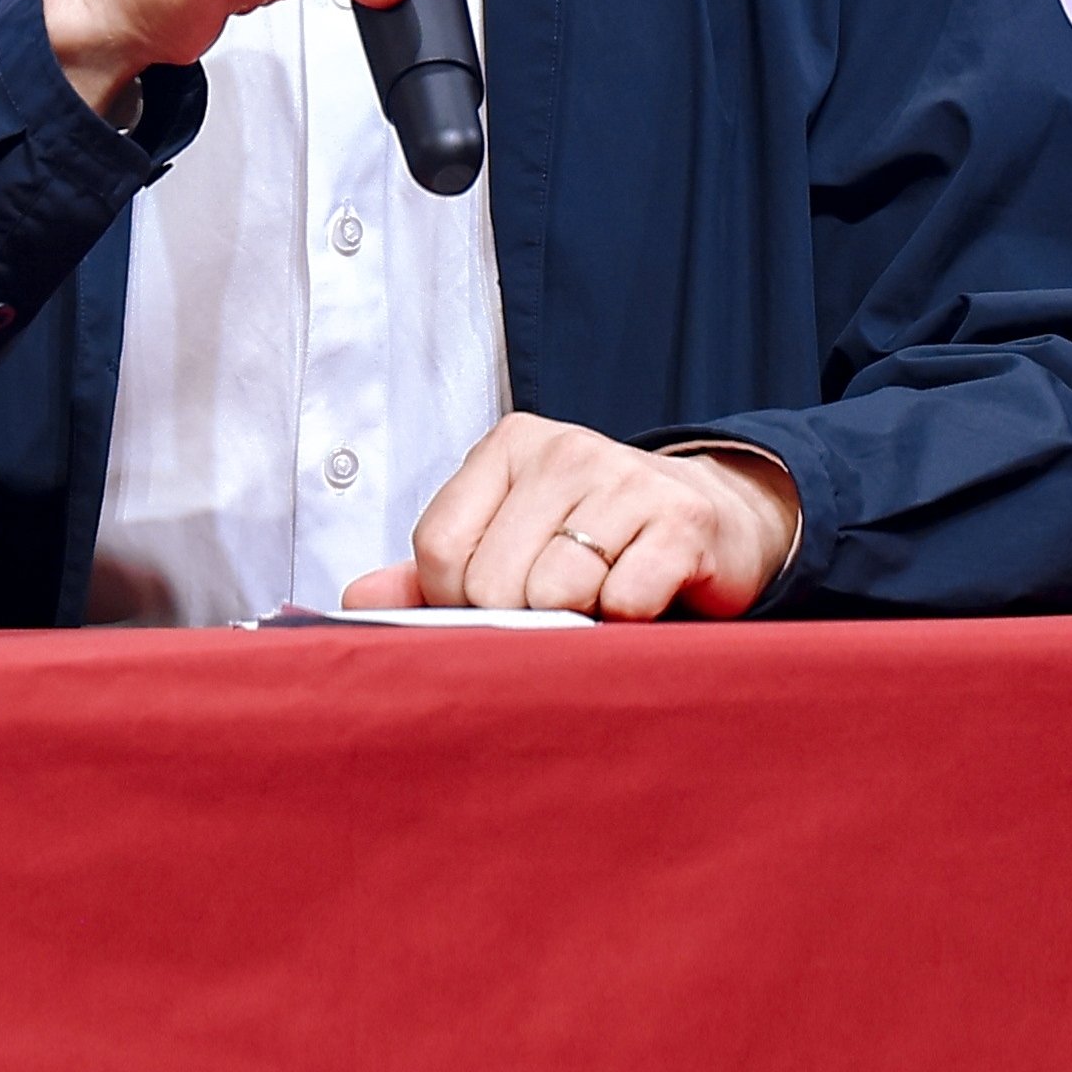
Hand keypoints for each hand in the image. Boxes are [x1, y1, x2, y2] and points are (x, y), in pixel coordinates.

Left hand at [340, 414, 799, 619]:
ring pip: (555, 594)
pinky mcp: (682, 522)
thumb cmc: (598, 540)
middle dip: (520, 620)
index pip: (439, 548)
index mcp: (510, 447)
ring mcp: (626, 481)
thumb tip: (356, 597)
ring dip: (577, 624)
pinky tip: (640, 601)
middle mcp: (566, 451)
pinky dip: (626, 624)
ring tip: (600, 604)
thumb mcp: (511, 541)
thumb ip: (432, 573)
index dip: (457, 602)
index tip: (496, 605)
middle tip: (560, 610)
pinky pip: (624, 602)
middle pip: (492, 582)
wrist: (715, 522)